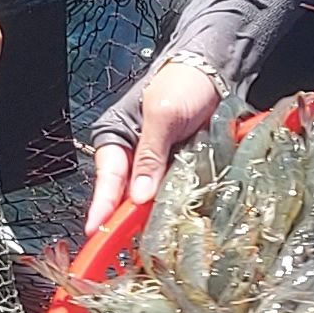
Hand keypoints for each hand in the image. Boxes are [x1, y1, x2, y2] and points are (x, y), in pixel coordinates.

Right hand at [85, 53, 222, 235]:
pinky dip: (176, 207)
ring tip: (155, 238)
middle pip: (128, 195)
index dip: (102, 206)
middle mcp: (134, 155)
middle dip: (130, 217)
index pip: (107, 178)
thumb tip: (140, 196)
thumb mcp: (164, 114)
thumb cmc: (184, 83)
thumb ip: (151, 154)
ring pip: (151, 199)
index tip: (96, 230)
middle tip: (130, 242)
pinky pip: (175, 195)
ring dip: (155, 216)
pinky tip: (179, 222)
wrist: (217, 70)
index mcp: (116, 137)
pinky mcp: (180, 171)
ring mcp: (158, 165)